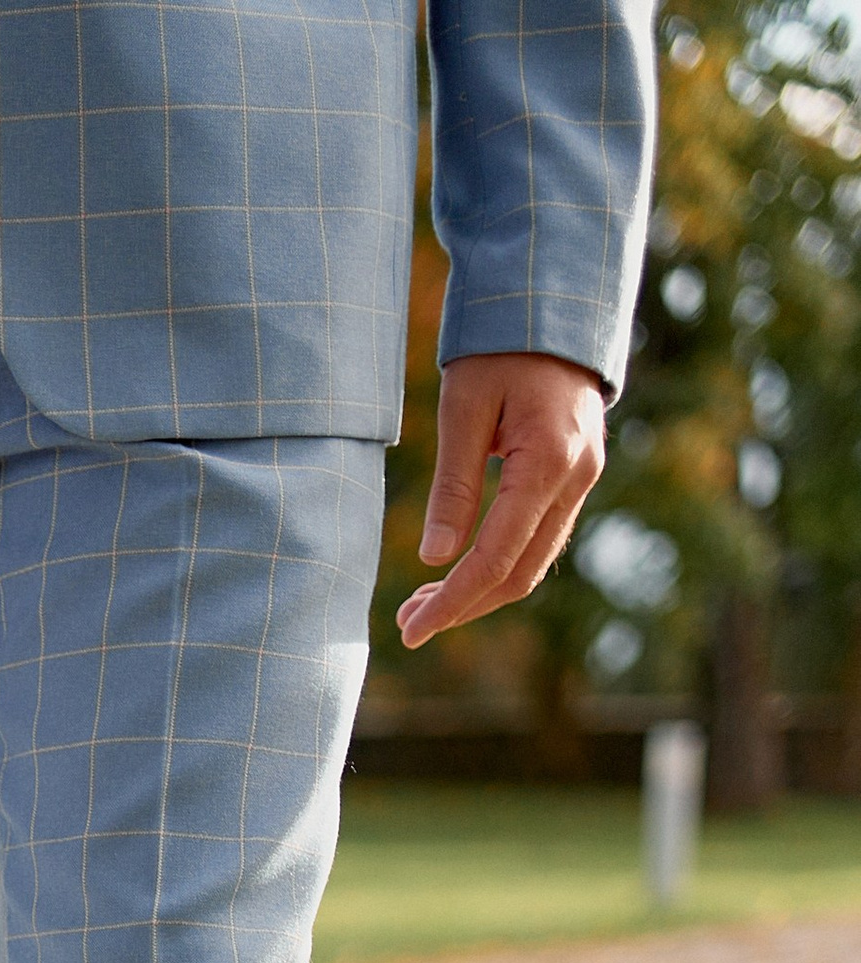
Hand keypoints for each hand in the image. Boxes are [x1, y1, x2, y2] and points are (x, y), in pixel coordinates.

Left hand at [398, 354, 605, 646]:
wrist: (554, 301)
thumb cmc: (501, 345)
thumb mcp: (464, 408)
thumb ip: (454, 486)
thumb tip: (436, 559)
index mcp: (550, 461)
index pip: (495, 558)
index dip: (452, 602)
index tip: (411, 631)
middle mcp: (577, 477)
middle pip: (519, 573)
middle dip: (463, 606)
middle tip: (407, 621)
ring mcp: (584, 477)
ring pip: (532, 561)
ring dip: (480, 591)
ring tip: (423, 602)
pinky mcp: (577, 474)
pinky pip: (539, 536)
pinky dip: (499, 562)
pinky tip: (459, 568)